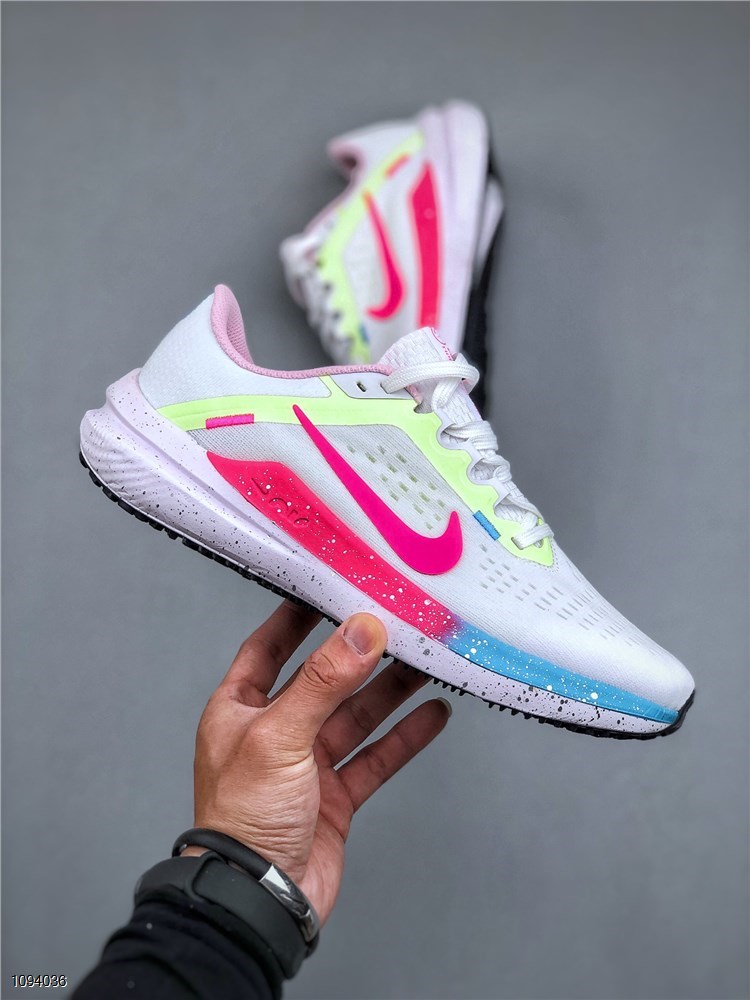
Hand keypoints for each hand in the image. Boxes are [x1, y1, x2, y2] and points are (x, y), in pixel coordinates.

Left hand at [191, 601, 449, 923]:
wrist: (259, 901)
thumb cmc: (243, 819)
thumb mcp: (279, 736)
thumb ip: (324, 682)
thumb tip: (361, 630)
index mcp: (240, 710)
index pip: (268, 648)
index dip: (296, 618)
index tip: (328, 587)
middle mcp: (274, 732)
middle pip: (324, 680)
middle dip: (359, 654)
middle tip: (396, 623)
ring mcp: (307, 766)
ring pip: (356, 716)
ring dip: (390, 691)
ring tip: (427, 660)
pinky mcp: (336, 797)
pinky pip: (376, 757)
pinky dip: (404, 737)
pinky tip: (432, 715)